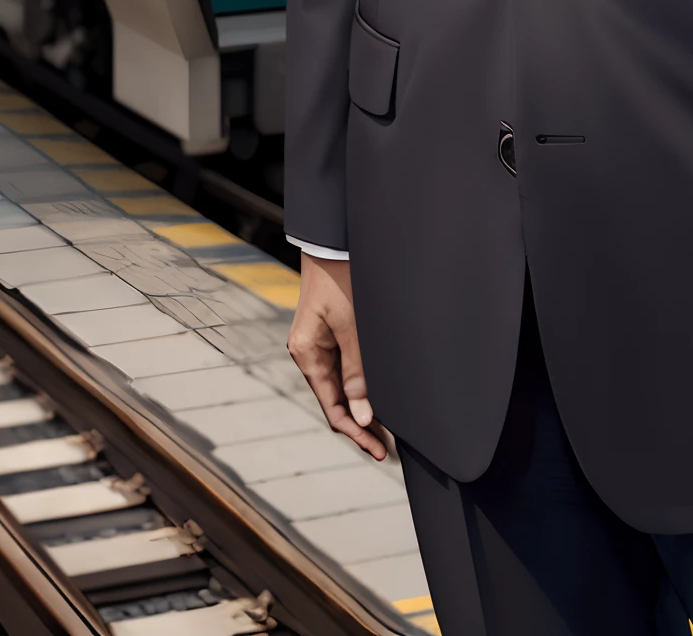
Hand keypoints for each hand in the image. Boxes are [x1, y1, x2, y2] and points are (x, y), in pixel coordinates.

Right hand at [287, 255, 389, 459]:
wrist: (333, 243)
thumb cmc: (341, 278)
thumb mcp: (352, 325)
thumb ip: (357, 370)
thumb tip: (362, 415)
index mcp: (306, 353)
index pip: (331, 406)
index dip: (355, 432)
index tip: (377, 450)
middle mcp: (309, 354)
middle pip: (335, 402)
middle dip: (360, 425)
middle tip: (386, 448)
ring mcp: (319, 346)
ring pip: (341, 388)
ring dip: (361, 408)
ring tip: (386, 430)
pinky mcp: (330, 336)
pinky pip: (344, 371)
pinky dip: (360, 387)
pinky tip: (377, 399)